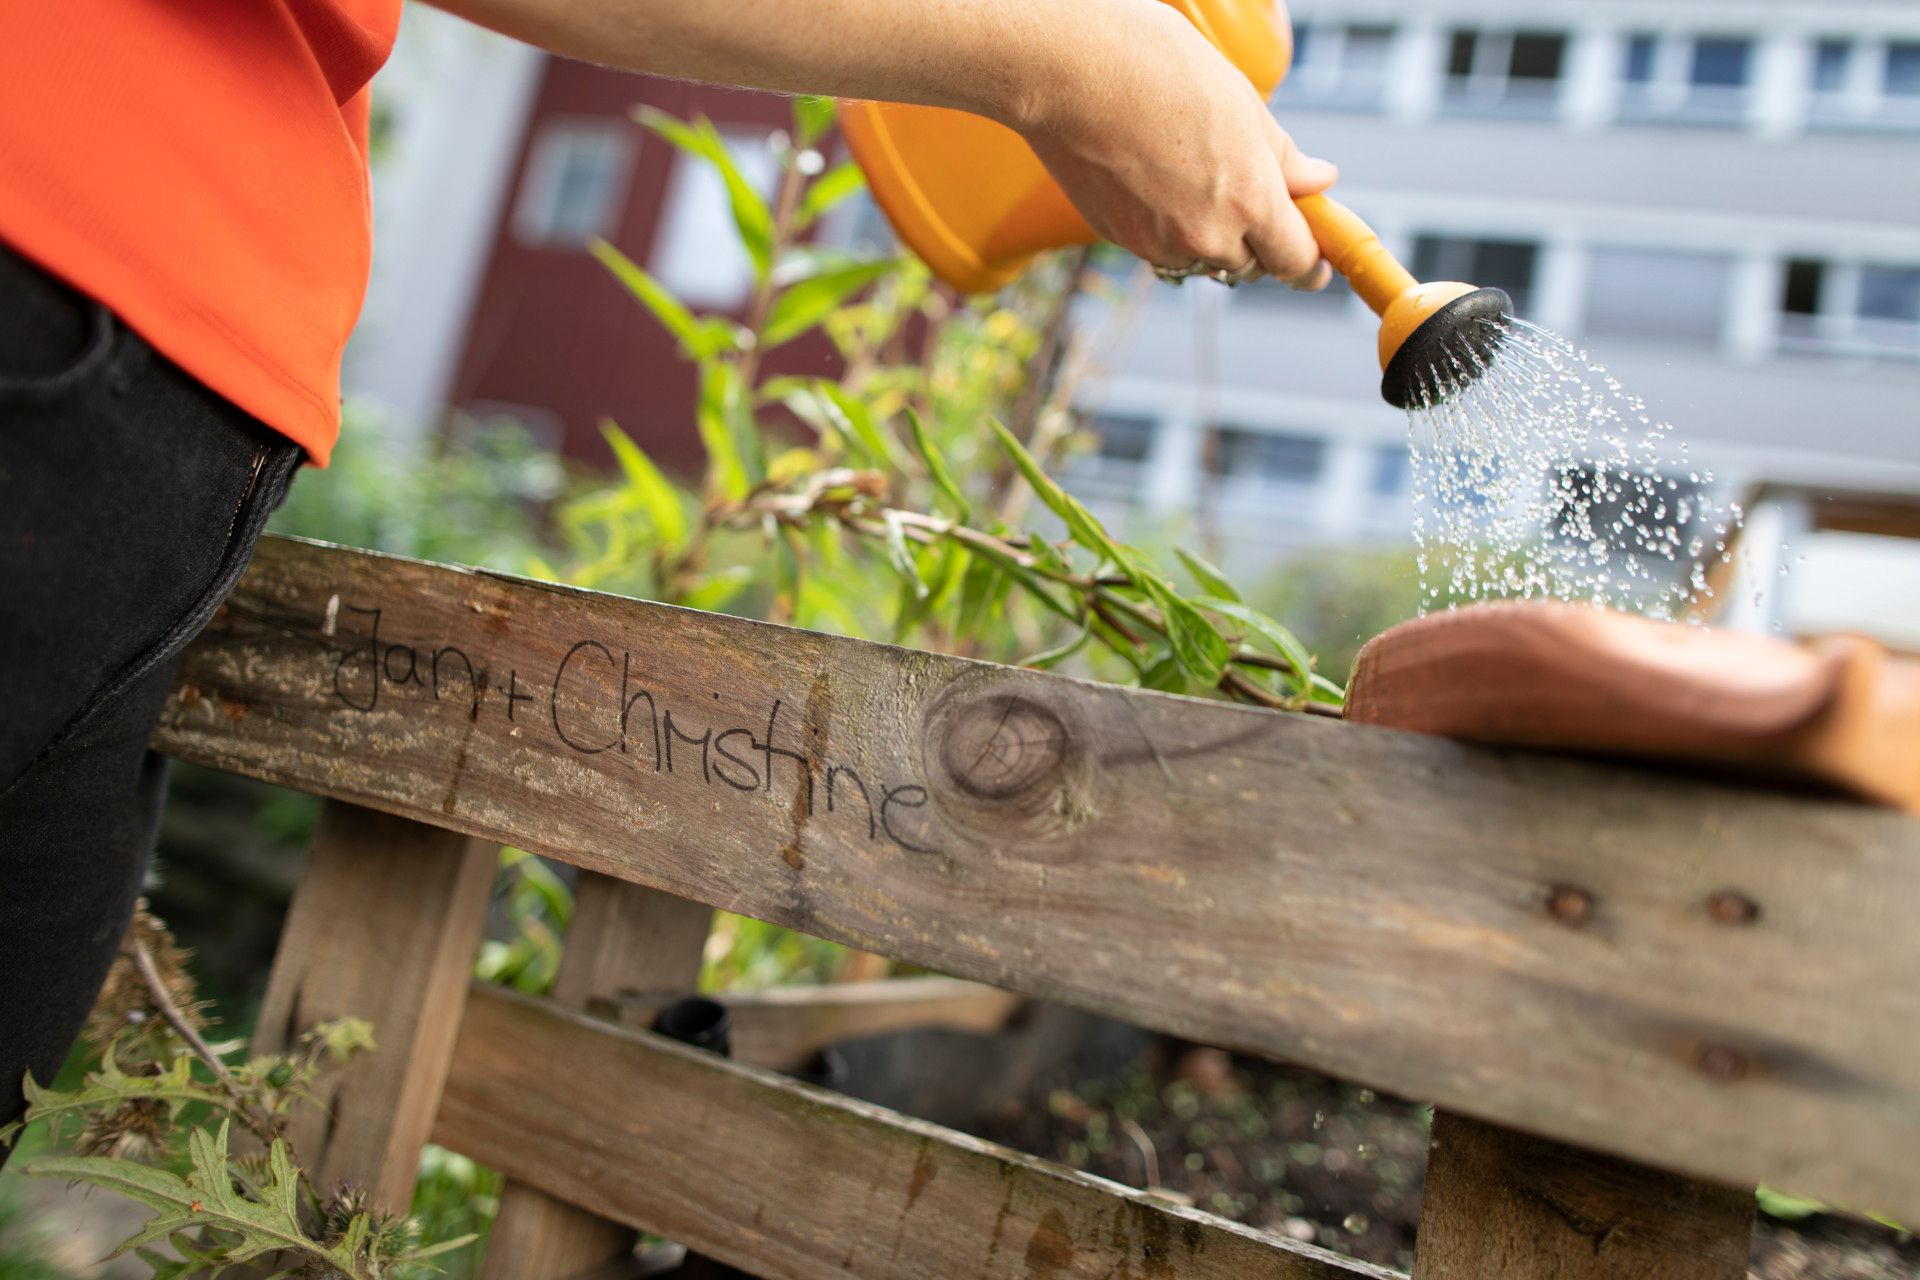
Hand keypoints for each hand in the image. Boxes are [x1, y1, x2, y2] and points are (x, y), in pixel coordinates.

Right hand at [1011, 1, 1335, 287]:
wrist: (1069, 73)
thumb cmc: (1157, 67)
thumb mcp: (1241, 102)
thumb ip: (1282, 156)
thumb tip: (1318, 181)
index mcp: (1250, 198)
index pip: (1294, 260)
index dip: (1308, 263)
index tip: (1315, 264)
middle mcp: (1207, 235)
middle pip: (1250, 264)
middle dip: (1256, 240)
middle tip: (1246, 192)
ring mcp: (1159, 243)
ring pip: (1202, 257)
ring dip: (1209, 233)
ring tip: (1188, 172)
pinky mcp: (1121, 240)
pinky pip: (1161, 247)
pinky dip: (1168, 226)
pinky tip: (1155, 177)